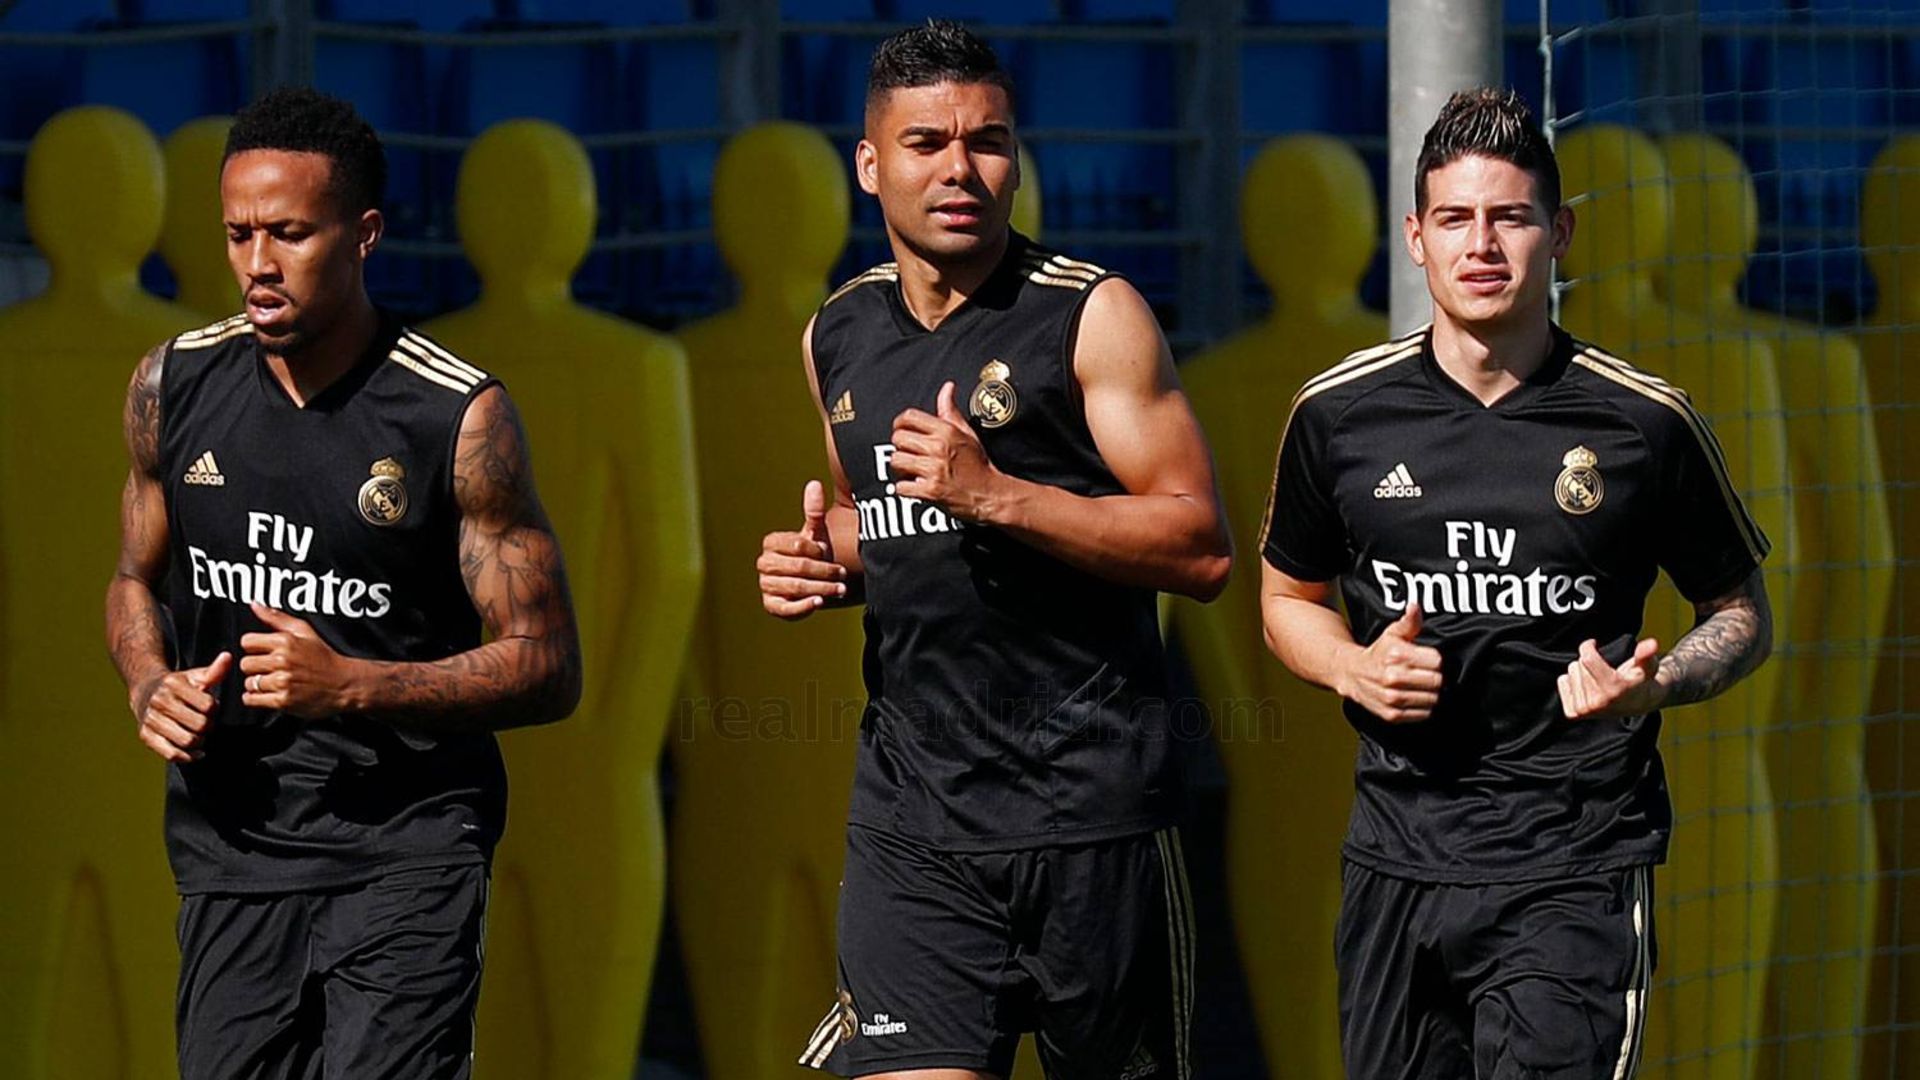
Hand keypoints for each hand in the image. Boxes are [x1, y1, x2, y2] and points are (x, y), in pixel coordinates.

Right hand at [133, 651, 231, 762]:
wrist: (146, 691)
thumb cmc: (179, 686)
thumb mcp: (196, 676)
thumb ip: (214, 671)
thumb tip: (228, 657)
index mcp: (173, 685)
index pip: (208, 706)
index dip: (215, 709)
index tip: (211, 708)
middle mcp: (159, 701)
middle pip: (199, 725)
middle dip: (208, 726)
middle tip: (206, 724)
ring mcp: (150, 720)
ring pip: (186, 740)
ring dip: (200, 742)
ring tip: (200, 735)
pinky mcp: (145, 735)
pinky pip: (171, 753)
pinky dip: (187, 756)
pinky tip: (196, 752)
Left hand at [240, 603, 353, 716]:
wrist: (344, 684)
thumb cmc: (324, 658)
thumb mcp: (305, 632)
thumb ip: (277, 618)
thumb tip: (255, 604)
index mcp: (286, 641)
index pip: (247, 642)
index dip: (254, 647)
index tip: (264, 652)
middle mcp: (282, 660)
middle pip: (245, 663)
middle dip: (255, 667)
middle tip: (269, 669)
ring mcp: (282, 681)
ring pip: (249, 682)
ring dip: (257, 684)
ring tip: (273, 683)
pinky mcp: (283, 701)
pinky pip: (252, 699)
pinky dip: (257, 699)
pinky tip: (270, 694)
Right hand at [758, 480, 847, 619]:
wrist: (811, 578)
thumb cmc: (814, 553)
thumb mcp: (815, 532)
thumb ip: (814, 511)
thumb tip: (814, 484)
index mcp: (771, 543)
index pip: (796, 545)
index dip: (816, 550)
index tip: (829, 551)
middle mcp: (765, 564)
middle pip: (797, 568)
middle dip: (823, 572)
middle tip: (843, 574)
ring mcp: (766, 585)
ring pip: (795, 587)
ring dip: (820, 589)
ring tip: (840, 589)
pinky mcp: (772, 605)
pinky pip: (785, 608)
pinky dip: (803, 606)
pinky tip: (819, 602)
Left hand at [889, 381, 1002, 521]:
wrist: (990, 495)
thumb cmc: (979, 465)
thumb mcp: (967, 433)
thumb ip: (950, 410)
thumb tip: (947, 387)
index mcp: (946, 431)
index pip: (909, 416)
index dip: (900, 423)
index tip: (902, 430)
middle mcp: (938, 447)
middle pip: (898, 438)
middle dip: (900, 447)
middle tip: (910, 454)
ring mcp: (933, 469)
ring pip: (896, 460)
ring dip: (901, 468)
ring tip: (912, 470)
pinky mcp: (930, 490)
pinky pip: (901, 487)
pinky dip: (905, 489)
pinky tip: (916, 486)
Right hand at [1340, 603, 1443, 722]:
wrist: (1350, 673)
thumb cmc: (1377, 653)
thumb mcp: (1392, 633)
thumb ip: (1409, 622)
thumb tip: (1415, 607)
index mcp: (1397, 655)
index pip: (1437, 661)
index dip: (1434, 660)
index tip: (1426, 660)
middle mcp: (1394, 677)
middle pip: (1437, 681)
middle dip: (1434, 677)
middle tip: (1424, 674)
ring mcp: (1393, 698)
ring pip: (1433, 699)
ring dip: (1430, 693)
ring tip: (1419, 686)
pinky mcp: (1392, 715)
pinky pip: (1424, 714)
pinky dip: (1423, 708)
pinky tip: (1413, 697)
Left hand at [1559, 637, 1665, 718]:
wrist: (1638, 703)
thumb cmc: (1641, 680)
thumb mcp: (1647, 665)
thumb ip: (1646, 654)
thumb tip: (1651, 644)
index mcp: (1614, 689)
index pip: (1587, 657)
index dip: (1588, 646)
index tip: (1594, 644)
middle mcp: (1598, 702)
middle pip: (1578, 664)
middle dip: (1590, 662)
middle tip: (1605, 671)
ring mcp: (1585, 710)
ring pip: (1570, 672)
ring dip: (1583, 672)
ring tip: (1599, 680)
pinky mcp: (1574, 713)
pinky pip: (1562, 682)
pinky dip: (1572, 681)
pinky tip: (1588, 687)